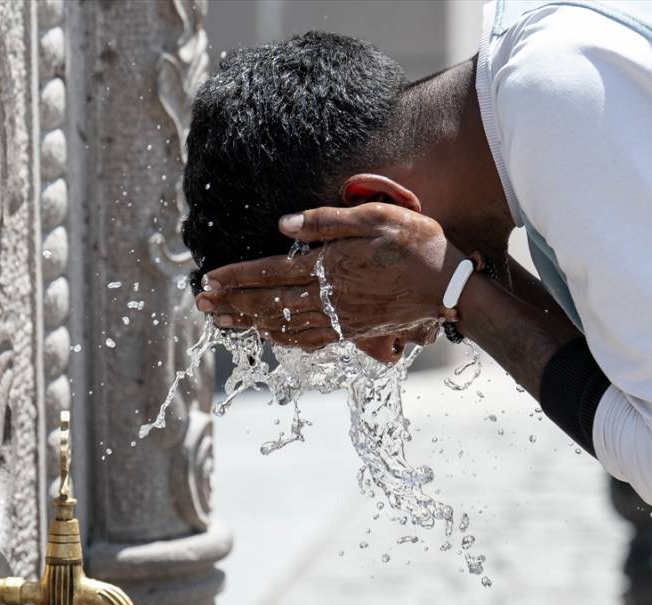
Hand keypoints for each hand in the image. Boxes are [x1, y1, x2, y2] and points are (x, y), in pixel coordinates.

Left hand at [194, 203, 464, 360]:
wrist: (450, 286)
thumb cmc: (417, 244)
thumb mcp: (376, 217)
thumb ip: (327, 222)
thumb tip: (283, 225)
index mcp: (331, 266)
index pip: (271, 272)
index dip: (237, 277)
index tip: (208, 281)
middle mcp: (331, 297)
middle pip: (270, 303)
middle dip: (232, 303)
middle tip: (201, 306)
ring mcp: (341, 318)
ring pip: (286, 324)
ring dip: (250, 323)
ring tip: (223, 322)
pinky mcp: (353, 330)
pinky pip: (310, 339)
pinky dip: (284, 338)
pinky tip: (269, 336)